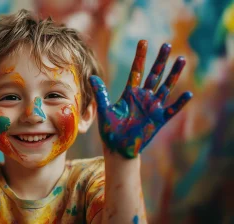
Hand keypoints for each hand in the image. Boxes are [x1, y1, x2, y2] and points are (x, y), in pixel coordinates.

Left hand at [89, 40, 191, 158]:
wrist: (118, 148)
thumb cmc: (110, 130)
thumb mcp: (104, 110)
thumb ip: (100, 93)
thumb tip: (92, 77)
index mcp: (130, 93)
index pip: (137, 70)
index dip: (140, 57)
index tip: (143, 42)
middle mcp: (143, 97)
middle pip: (154, 75)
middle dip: (160, 60)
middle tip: (166, 44)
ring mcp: (152, 107)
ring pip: (166, 87)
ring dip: (173, 74)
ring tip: (181, 59)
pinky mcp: (159, 120)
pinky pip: (172, 109)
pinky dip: (180, 103)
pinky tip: (188, 93)